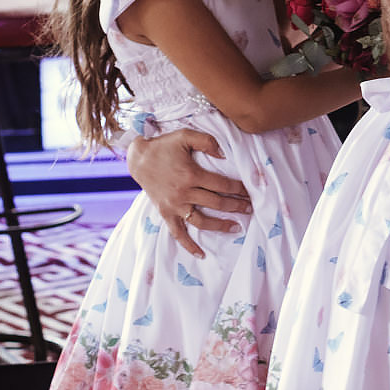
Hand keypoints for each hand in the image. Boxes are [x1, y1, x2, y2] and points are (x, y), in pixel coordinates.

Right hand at [126, 128, 250, 257]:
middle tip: (251, 209)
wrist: (138, 158)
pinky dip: (188, 245)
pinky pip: (178, 233)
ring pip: (201, 221)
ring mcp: (174, 205)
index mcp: (191, 174)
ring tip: (236, 227)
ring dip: (220, 225)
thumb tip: (224, 155)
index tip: (251, 192)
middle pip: (216, 203)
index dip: (239, 189)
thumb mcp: (185, 135)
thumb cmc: (164, 145)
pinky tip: (201, 254)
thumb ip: (207, 142)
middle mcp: (184, 193)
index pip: (222, 185)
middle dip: (236, 206)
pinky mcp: (165, 213)